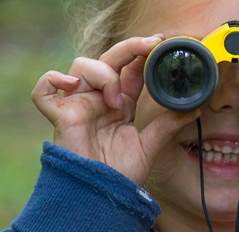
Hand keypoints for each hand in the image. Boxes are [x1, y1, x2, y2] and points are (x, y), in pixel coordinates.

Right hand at [31, 34, 199, 184]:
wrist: (104, 195)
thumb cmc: (122, 173)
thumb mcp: (151, 145)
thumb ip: (168, 124)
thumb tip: (195, 108)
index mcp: (120, 103)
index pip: (130, 68)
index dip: (142, 52)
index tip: (159, 43)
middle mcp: (99, 99)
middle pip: (109, 58)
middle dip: (129, 47)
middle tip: (149, 44)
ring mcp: (78, 105)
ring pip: (82, 65)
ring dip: (103, 75)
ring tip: (116, 102)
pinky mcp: (60, 116)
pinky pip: (43, 90)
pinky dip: (52, 80)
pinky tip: (71, 85)